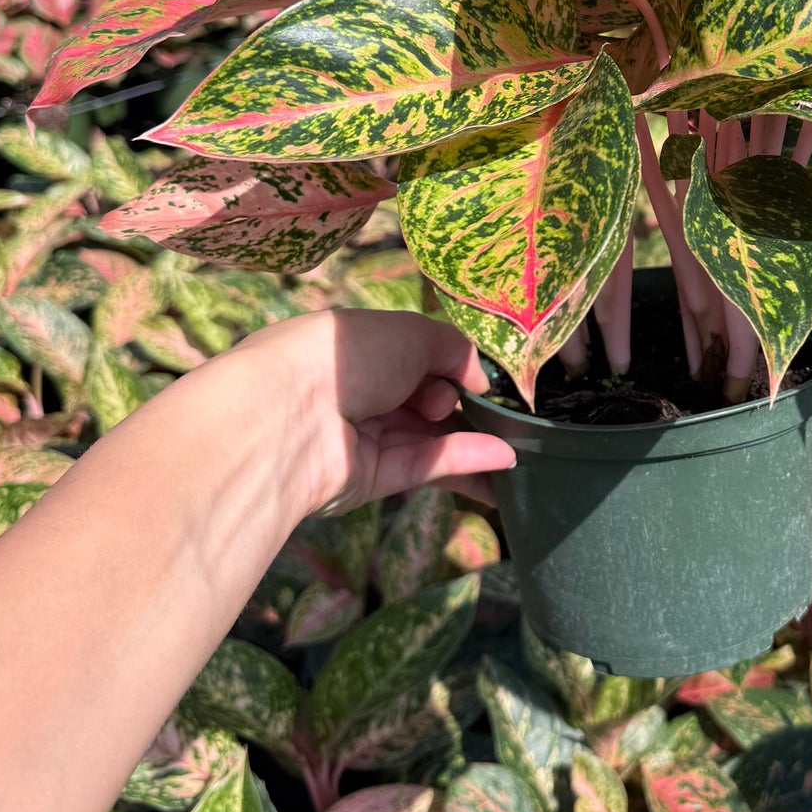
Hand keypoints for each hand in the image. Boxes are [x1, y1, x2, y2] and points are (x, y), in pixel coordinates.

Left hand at [226, 308, 513, 516]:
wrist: (287, 419)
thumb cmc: (349, 357)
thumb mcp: (412, 333)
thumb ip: (455, 350)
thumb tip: (480, 378)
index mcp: (358, 347)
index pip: (414, 354)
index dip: (451, 363)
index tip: (483, 372)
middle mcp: (359, 391)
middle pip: (424, 399)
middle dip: (464, 402)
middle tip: (500, 405)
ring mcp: (365, 437)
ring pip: (430, 438)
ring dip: (475, 437)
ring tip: (524, 442)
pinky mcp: (371, 479)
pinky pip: (425, 465)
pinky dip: (464, 459)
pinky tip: (504, 456)